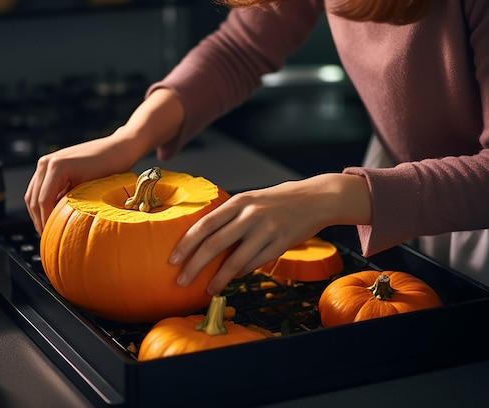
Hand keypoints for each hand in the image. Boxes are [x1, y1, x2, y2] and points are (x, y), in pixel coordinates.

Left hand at [24, 87, 184, 233]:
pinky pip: (47, 196)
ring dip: (42, 219)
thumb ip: (67, 196)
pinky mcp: (61, 165)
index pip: (34, 199)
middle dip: (38, 221)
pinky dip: (49, 212)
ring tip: (54, 234)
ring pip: (37, 200)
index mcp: (48, 168)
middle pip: (32, 200)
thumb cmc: (108, 168)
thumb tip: (56, 222)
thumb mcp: (81, 185)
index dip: (38, 219)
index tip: (47, 234)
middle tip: (49, 238)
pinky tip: (60, 224)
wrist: (122, 150)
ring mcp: (51, 163)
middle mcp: (45, 163)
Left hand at [169, 173, 370, 294]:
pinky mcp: (281, 243)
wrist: (316, 198)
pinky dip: (241, 272)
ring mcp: (266, 230)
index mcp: (238, 201)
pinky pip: (256, 263)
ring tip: (207, 289)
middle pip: (214, 244)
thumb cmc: (278, 200)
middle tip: (181, 281)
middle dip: (194, 265)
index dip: (186, 243)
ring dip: (219, 278)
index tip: (172, 259)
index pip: (205, 224)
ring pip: (235, 260)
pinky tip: (233, 278)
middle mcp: (250, 214)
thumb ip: (230, 216)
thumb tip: (204, 238)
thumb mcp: (251, 199)